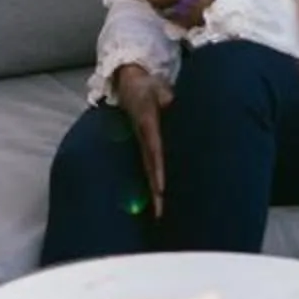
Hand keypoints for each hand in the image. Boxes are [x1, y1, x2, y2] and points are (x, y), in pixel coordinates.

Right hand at [114, 62, 172, 213]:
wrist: (129, 83)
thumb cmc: (147, 87)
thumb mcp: (157, 88)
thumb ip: (164, 96)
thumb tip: (169, 101)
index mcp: (147, 126)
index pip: (153, 150)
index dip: (157, 169)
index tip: (161, 188)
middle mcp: (143, 139)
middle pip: (150, 168)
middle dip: (156, 191)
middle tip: (161, 213)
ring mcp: (143, 143)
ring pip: (149, 171)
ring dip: (155, 192)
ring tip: (160, 214)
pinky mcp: (144, 145)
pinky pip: (150, 166)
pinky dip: (155, 183)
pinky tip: (160, 199)